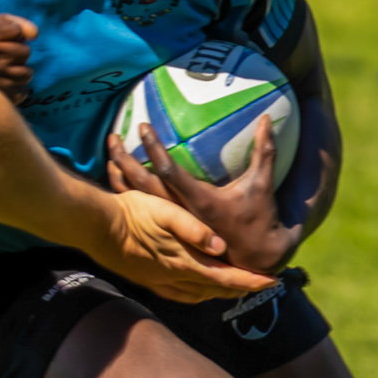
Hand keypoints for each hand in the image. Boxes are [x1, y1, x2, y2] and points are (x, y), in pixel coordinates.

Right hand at [0, 13, 36, 103]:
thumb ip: (10, 22)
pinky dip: (17, 89)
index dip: (11, 34)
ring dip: (19, 71)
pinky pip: (21, 92)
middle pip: (24, 52)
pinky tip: (3, 85)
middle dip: (17, 52)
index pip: (16, 32)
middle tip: (0, 56)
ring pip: (26, 73)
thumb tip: (35, 34)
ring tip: (2, 70)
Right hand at [98, 188, 277, 302]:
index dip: (250, 281)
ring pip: (199, 294)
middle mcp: (175, 277)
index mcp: (184, 261)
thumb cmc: (131, 213)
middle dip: (240, 288)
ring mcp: (160, 281)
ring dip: (220, 292)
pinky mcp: (148, 281)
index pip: (225, 277)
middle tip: (259, 283)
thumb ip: (194, 229)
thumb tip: (221, 246)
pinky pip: (180, 294)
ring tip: (234, 285)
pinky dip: (197, 293)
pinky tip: (197, 288)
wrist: (97, 227)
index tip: (272, 281)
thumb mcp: (165, 211)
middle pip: (216, 289)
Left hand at [107, 114, 302, 275]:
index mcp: (199, 201)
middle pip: (142, 183)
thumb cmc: (258, 220)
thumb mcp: (261, 185)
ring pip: (136, 197)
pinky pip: (140, 208)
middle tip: (114, 136)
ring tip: (109, 151)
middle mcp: (180, 212)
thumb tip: (267, 118)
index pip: (168, 171)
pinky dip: (126, 190)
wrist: (255, 259)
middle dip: (125, 159)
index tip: (144, 127)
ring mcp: (172, 222)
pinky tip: (117, 175)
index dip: (154, 148)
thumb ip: (264, 151)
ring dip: (120, 174)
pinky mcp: (169, 228)